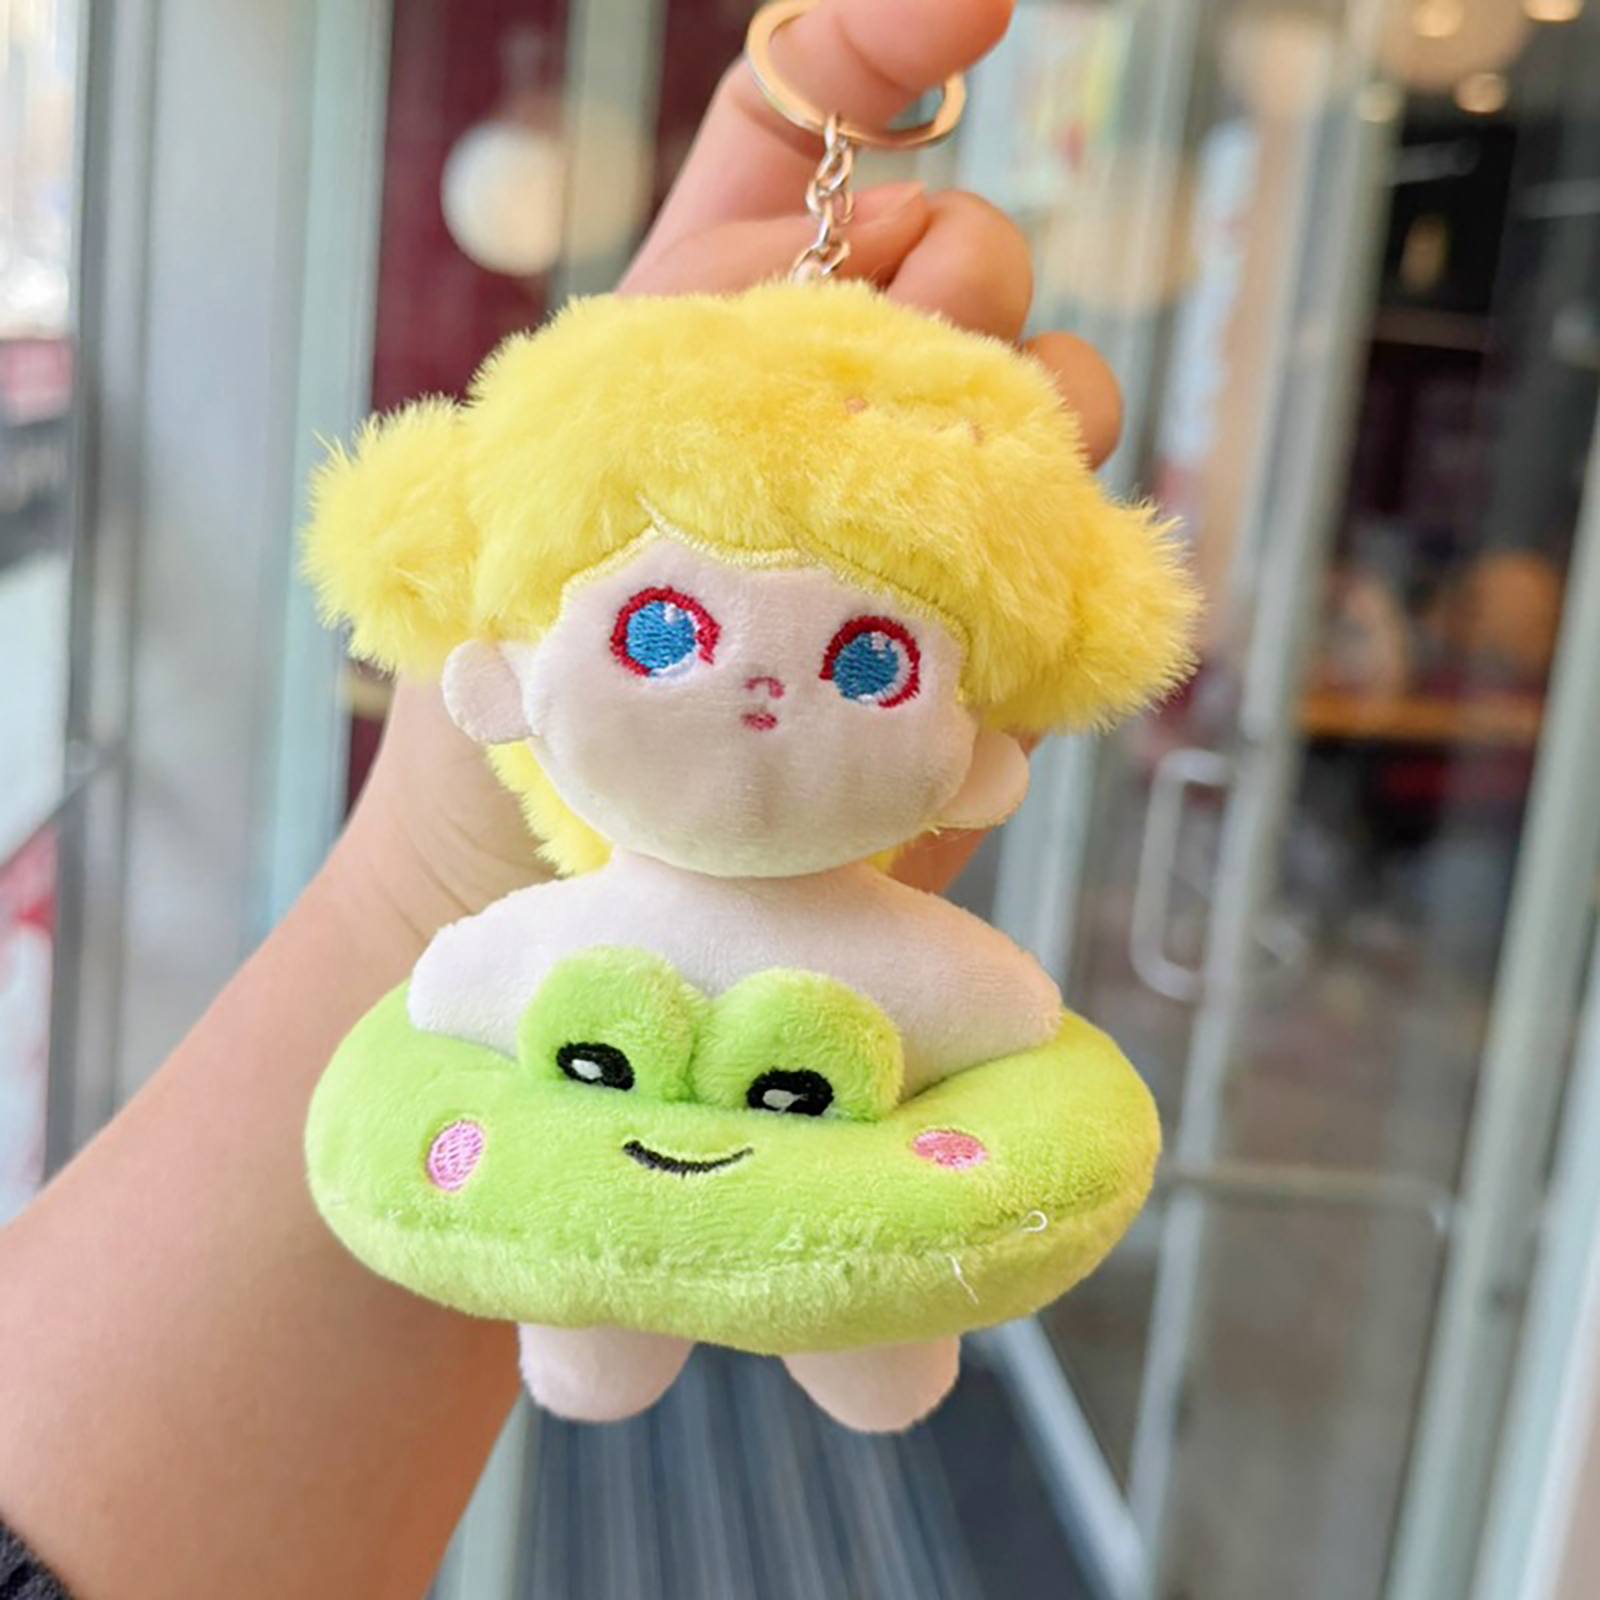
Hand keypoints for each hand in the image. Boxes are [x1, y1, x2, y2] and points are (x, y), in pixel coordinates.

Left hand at [337, 0, 1122, 929]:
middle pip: (970, 247)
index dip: (891, 41)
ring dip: (1030, 403)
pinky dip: (1058, 527)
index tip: (975, 11)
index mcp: (720, 306)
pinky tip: (990, 585)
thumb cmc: (523, 644)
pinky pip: (1076, 520)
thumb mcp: (543, 451)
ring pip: (1057, 377)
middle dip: (957, 274)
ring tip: (933, 498)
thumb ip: (681, 340)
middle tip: (878, 370)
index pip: (811, 124)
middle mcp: (834, 383)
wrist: (567, 827)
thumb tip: (866, 272)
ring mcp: (920, 495)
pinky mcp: (980, 607)